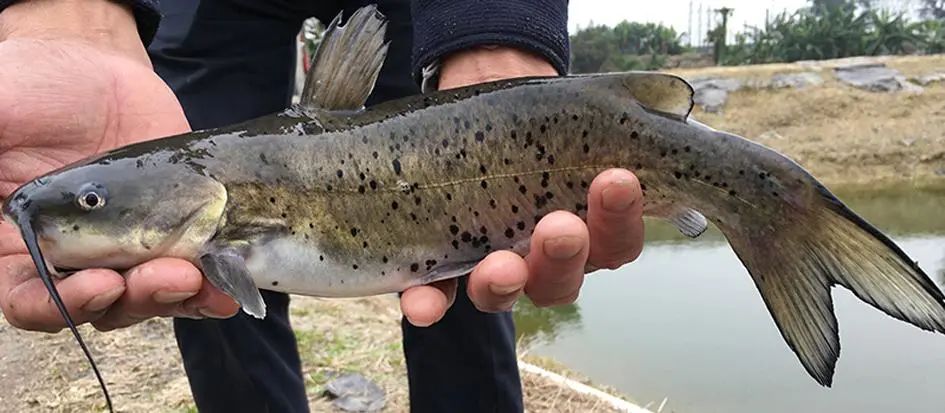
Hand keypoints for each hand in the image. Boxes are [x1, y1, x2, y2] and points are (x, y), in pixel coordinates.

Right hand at [0, 1, 237, 332]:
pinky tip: (228, 288)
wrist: (94, 65)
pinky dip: (209, 287)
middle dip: (135, 298)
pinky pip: (190, 275)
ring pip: (147, 297)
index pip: (29, 300)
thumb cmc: (30, 89)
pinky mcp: (173, 235)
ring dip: (175, 295)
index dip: (60, 306)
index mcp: (18, 244)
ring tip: (199, 276)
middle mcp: (71, 258)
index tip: (101, 283)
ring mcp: (126, 249)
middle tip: (169, 275)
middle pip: (99, 307)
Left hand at [399, 46, 644, 325]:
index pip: (617, 241)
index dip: (620, 220)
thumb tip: (678, 110)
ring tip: (502, 262)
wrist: (484, 85)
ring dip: (505, 280)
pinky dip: (428, 302)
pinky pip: (436, 294)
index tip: (620, 179)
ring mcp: (493, 260)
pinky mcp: (440, 258)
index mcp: (593, 227)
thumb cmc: (544, 110)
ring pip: (507, 288)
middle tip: (561, 227)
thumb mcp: (592, 113)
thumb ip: (630, 127)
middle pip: (563, 278)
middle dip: (564, 254)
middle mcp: (546, 255)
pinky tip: (422, 303)